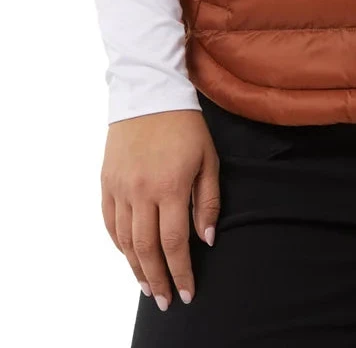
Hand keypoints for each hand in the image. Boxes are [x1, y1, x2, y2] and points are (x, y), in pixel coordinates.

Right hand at [100, 109, 219, 309]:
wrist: (150, 94)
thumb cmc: (185, 126)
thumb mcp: (208, 159)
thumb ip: (207, 201)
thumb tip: (206, 239)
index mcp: (170, 186)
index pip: (174, 243)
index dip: (181, 272)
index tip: (187, 292)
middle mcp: (141, 192)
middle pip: (146, 249)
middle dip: (158, 280)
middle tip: (166, 301)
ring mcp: (120, 188)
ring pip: (125, 241)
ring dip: (136, 269)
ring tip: (148, 287)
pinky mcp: (106, 182)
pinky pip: (110, 223)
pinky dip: (119, 244)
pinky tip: (130, 256)